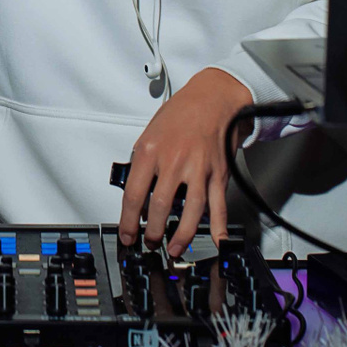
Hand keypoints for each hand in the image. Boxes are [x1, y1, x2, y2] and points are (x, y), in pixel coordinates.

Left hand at [117, 67, 252, 259]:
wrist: (212, 98)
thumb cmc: (180, 113)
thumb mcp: (149, 133)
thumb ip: (142, 163)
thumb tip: (135, 193)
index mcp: (150, 151)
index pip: (134, 195)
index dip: (129, 221)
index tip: (127, 234)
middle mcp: (174, 161)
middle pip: (160, 207)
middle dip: (153, 232)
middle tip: (150, 242)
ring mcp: (198, 168)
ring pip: (191, 212)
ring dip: (181, 236)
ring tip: (174, 248)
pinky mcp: (218, 173)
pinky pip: (218, 205)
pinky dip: (219, 226)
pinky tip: (218, 241)